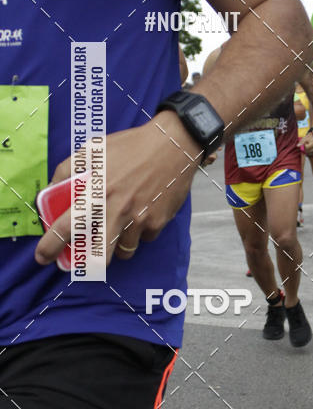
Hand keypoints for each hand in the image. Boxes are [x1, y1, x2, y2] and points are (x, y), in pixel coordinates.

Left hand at [35, 111, 201, 265]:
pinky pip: (144, 239)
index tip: (43, 257)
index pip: (66, 226)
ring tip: (120, 229)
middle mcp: (116, 210)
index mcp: (96, 192)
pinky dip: (141, 232)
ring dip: (118, 246)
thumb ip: (68, 169)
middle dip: (92, 263)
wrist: (172, 145)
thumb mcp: (92, 149)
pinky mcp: (158, 222)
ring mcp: (139, 219)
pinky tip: (142, 214)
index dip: (51, 246)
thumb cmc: (130, 146)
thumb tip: (53, 189)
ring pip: (124, 252)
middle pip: (99, 256)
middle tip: (89, 257)